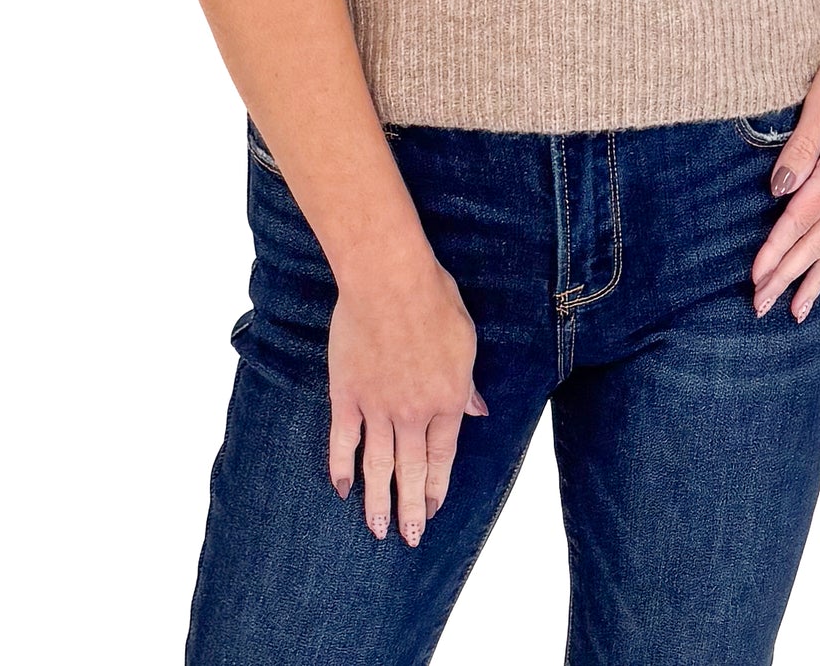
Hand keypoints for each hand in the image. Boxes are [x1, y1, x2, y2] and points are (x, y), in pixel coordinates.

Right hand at [327, 250, 488, 546]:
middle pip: (411, 470)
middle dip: (411, 508)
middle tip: (409, 538)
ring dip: (378, 501)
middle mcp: (413, 413)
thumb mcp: (465, 341)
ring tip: (376, 530)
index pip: (443, 456)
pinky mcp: (346, 394)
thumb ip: (467, 383)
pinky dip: (341, 466)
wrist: (389, 281)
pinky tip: (341, 487)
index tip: (435, 508)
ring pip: (377, 466)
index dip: (438, 485)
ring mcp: (377, 407)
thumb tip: (478, 411)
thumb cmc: (433, 299)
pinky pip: (342, 439)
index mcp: (446, 400)